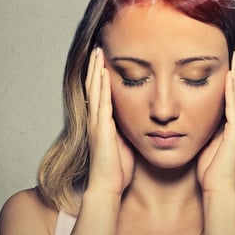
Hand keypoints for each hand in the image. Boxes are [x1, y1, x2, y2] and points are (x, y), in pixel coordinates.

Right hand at [85, 47, 134, 195]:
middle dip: (95, 66)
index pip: (100, 92)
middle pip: (93, 86)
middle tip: (98, 47)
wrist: (107, 187)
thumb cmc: (118, 169)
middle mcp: (96, 119)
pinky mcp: (101, 129)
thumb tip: (140, 117)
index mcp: (102, 121)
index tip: (103, 57)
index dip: (100, 74)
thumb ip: (127, 128)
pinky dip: (102, 88)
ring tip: (98, 53)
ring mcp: (96, 123)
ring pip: (95, 91)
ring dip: (96, 71)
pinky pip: (101, 104)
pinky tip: (103, 74)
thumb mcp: (125, 142)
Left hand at [196, 48, 234, 194]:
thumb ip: (206, 129)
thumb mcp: (206, 143)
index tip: (228, 61)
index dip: (231, 79)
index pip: (232, 97)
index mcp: (233, 128)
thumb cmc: (209, 171)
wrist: (217, 191)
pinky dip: (233, 92)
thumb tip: (194, 115)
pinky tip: (231, 77)